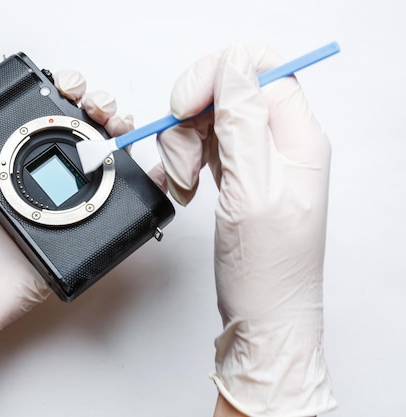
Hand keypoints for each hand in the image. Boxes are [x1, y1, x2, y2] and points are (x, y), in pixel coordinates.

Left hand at [0, 69, 132, 409]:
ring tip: (120, 129)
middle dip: (100, 110)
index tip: (68, 87)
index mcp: (6, 161)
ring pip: (102, 166)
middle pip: (81, 135)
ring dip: (120, 138)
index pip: (46, 116)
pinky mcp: (71, 240)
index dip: (65, 94)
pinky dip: (139, 190)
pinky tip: (145, 171)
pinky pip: (113, 214)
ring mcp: (56, 210)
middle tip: (99, 109)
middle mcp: (35, 181)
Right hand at [154, 45, 336, 415]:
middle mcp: (280, 143)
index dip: (217, 78)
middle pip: (228, 91)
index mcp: (298, 138)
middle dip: (191, 116)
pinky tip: (185, 185)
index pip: (260, 71)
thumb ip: (243, 125)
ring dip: (183, 144)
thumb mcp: (253, 192)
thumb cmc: (268, 269)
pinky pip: (203, 144)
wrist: (262, 316)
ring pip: (209, 118)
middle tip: (183, 156)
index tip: (186, 108)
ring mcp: (257, 159)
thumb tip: (233, 68)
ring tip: (185, 181)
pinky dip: (184, 159)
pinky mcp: (236, 175)